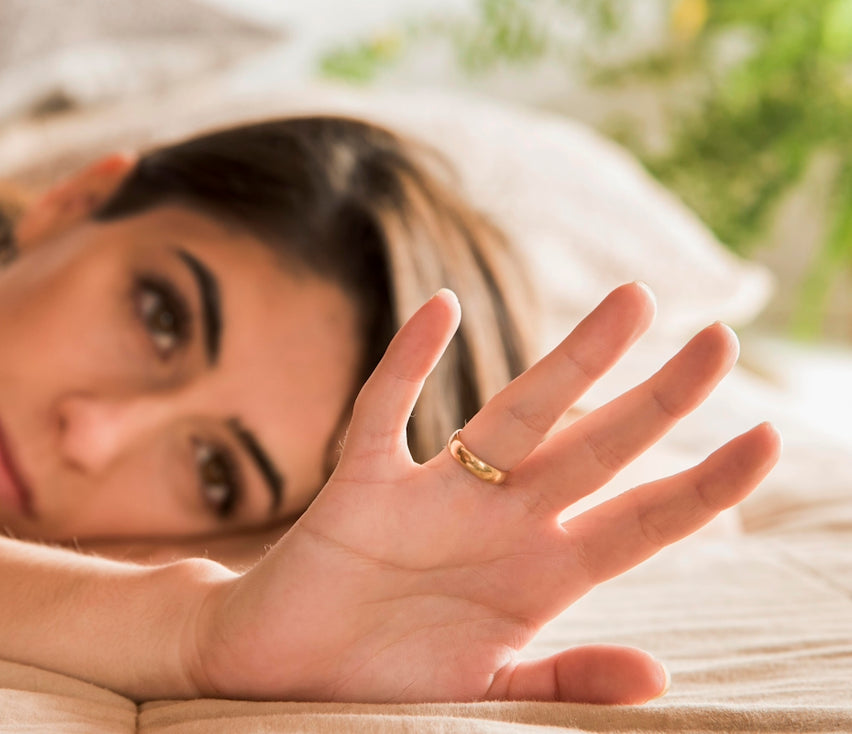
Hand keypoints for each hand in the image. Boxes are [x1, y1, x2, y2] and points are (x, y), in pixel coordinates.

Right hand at [188, 283, 780, 703]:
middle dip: (658, 399)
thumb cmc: (382, 682)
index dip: (703, 485)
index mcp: (538, 575)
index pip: (637, 521)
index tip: (768, 436)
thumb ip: (565, 678)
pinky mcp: (361, 486)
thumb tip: (659, 675)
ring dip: (570, 364)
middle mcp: (497, 522)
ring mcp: (430, 497)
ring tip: (632, 304)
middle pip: (593, 449)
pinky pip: (384, 412)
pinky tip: (442, 310)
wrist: (284, 672)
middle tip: (721, 340)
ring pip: (511, 417)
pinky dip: (409, 364)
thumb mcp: (485, 689)